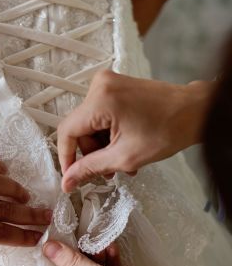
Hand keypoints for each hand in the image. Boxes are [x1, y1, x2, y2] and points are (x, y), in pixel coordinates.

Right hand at [57, 70, 212, 192]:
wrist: (197, 111)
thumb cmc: (170, 129)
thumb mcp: (126, 157)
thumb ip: (91, 168)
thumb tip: (67, 181)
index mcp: (100, 100)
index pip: (67, 131)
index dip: (67, 157)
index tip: (71, 176)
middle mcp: (100, 86)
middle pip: (80, 128)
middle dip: (91, 152)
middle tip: (107, 171)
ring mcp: (107, 83)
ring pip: (90, 123)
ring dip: (101, 144)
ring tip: (121, 160)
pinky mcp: (115, 86)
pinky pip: (100, 114)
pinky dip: (108, 132)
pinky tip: (123, 144)